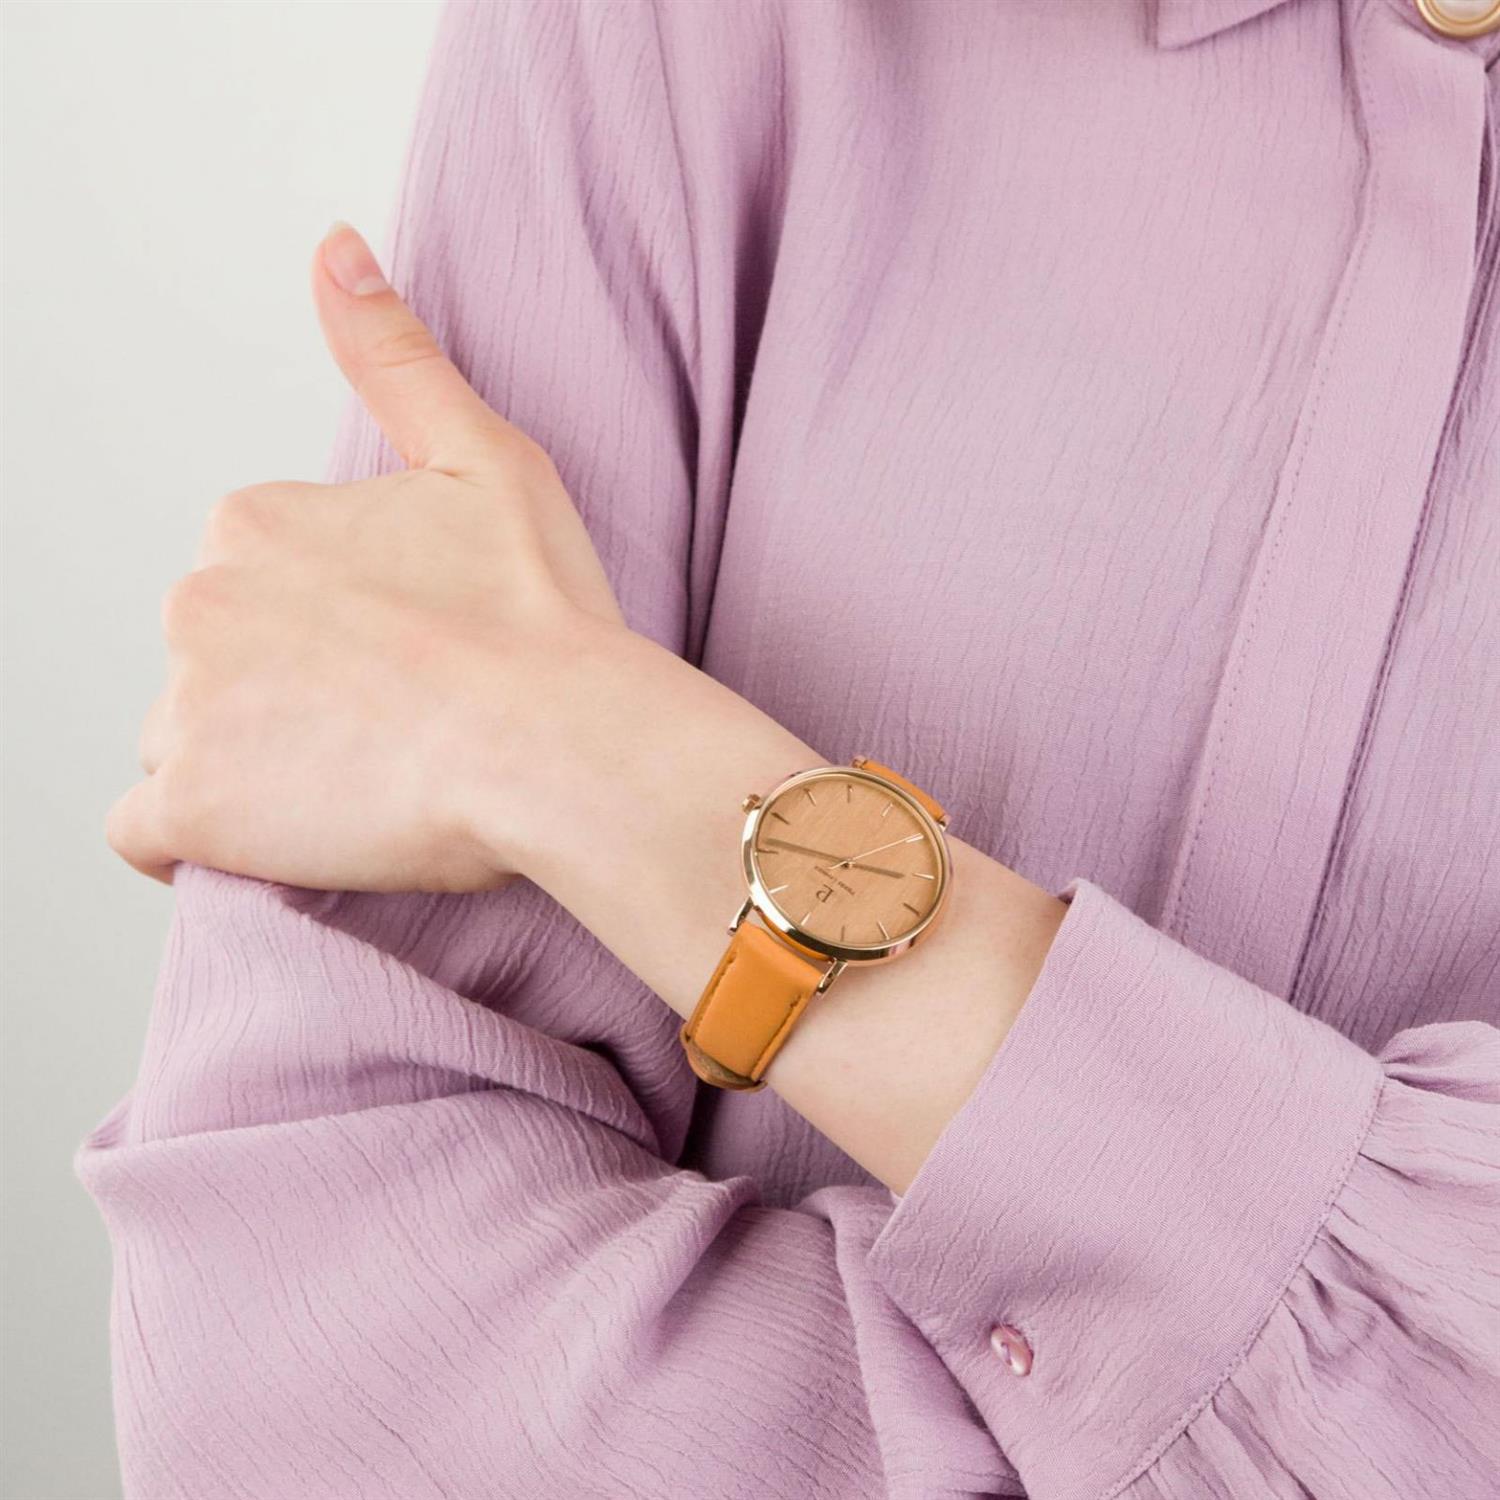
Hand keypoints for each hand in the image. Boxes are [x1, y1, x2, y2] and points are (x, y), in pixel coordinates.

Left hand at [106, 223, 631, 891]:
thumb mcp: (486, 458)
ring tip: (356, 785)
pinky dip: (197, 836)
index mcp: (256, 523)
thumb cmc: (542, 615)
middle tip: (390, 728)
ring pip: (184, 740)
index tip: (401, 663)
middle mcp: (197, 599)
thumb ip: (395, 356)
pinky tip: (279, 832)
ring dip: (249, 765)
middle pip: (214, 662)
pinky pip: (146, 830)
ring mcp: (186, 705)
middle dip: (281, 695)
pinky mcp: (193, 804)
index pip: (253, 587)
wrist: (562, 742)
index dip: (328, 633)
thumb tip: (333, 246)